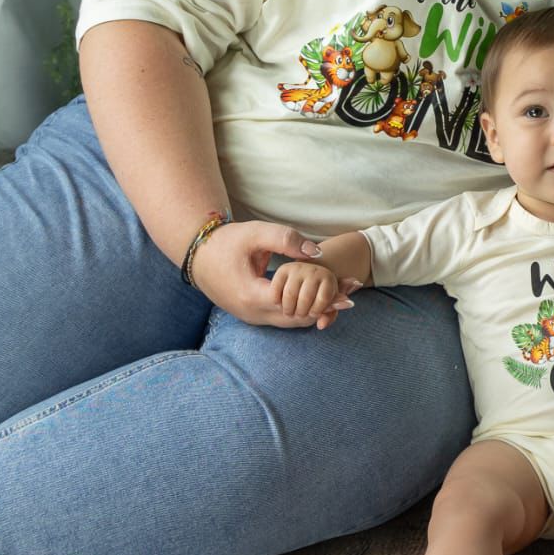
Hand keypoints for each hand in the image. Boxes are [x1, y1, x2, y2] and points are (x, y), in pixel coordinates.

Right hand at [189, 219, 356, 327]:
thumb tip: (317, 253)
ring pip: (292, 321)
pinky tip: (323, 298)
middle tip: (354, 291)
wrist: (199, 255)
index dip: (325, 296)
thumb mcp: (256, 233)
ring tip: (346, 295)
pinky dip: (305, 309)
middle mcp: (253, 313)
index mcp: (252, 295)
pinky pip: (284, 318)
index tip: (348, 285)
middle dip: (328, 305)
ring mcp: (253, 317)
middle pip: (299, 317)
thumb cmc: (227, 241)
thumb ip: (286, 240)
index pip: (297, 303)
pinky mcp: (254, 314)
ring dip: (318, 309)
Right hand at [271, 260, 356, 327]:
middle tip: (299, 315)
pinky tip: (280, 304)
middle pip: (305, 298)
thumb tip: (337, 312)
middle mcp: (314, 270)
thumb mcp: (326, 306)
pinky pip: (276, 291)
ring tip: (290, 312)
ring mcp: (297, 268)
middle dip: (301, 313)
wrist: (304, 279)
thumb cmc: (317, 296)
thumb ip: (331, 312)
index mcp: (328, 278)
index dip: (316, 312)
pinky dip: (276, 302)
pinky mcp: (283, 269)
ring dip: (288, 310)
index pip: (323, 299)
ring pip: (289, 295)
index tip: (313, 314)